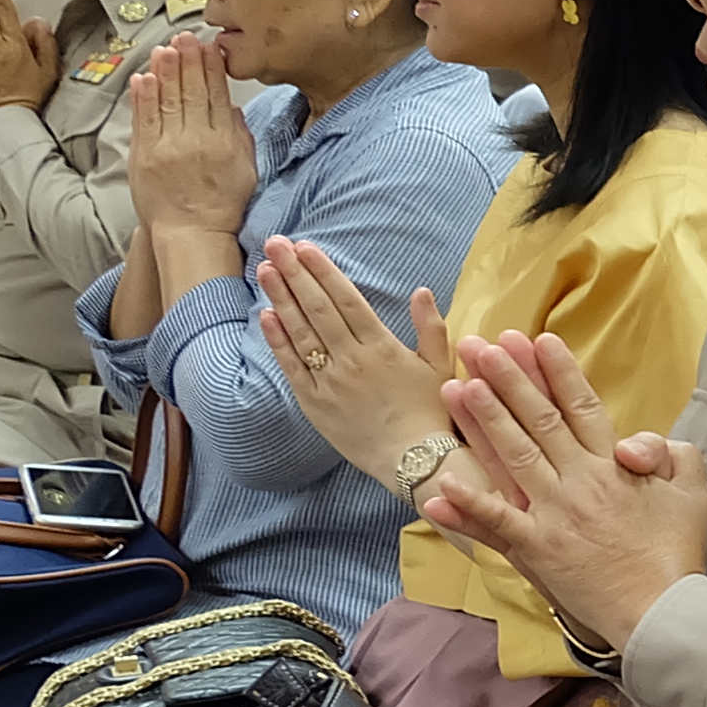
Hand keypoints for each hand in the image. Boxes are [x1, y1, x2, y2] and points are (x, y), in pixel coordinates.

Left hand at [124, 36, 258, 241]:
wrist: (191, 233)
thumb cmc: (221, 206)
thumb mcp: (247, 171)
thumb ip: (241, 137)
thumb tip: (234, 109)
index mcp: (224, 142)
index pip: (217, 95)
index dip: (212, 68)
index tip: (209, 48)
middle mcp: (197, 141)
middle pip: (192, 91)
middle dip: (188, 60)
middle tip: (186, 37)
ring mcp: (168, 147)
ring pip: (167, 100)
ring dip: (165, 71)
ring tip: (166, 48)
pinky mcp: (145, 155)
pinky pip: (144, 119)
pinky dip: (143, 97)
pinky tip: (145, 77)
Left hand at [257, 231, 454, 478]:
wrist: (414, 461)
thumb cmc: (432, 412)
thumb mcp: (440, 366)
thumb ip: (431, 327)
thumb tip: (421, 290)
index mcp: (382, 347)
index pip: (346, 299)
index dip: (324, 271)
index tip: (306, 248)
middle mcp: (352, 360)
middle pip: (317, 308)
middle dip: (295, 273)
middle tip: (276, 244)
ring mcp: (330, 381)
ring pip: (300, 332)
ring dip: (280, 298)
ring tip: (266, 269)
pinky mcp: (314, 402)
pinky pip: (292, 366)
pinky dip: (278, 340)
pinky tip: (266, 315)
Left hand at [420, 329, 706, 656]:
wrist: (662, 609)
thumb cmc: (678, 551)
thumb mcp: (693, 491)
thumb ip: (671, 452)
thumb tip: (637, 442)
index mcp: (615, 466)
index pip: (583, 406)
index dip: (558, 372)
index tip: (536, 340)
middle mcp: (580, 481)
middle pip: (539, 420)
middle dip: (508, 379)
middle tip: (481, 346)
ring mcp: (554, 514)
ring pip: (513, 457)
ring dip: (483, 420)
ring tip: (456, 386)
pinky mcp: (538, 550)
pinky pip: (498, 523)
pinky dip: (470, 504)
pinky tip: (441, 484)